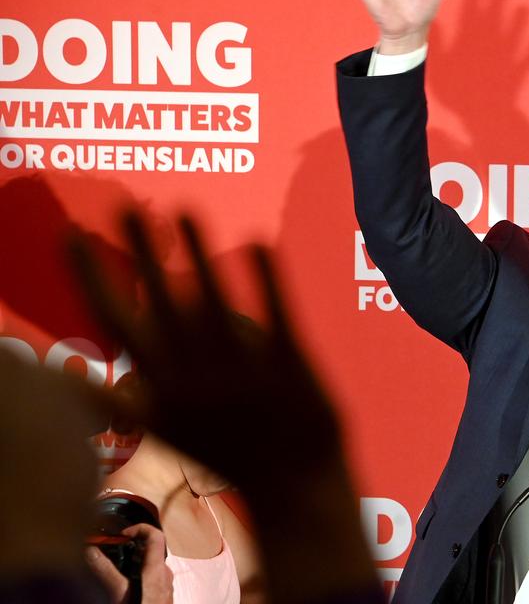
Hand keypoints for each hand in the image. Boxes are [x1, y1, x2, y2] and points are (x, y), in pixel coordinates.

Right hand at [68, 212, 343, 498]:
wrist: (297, 488)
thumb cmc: (230, 452)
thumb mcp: (167, 429)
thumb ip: (125, 400)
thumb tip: (67, 381)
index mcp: (162, 388)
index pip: (117, 323)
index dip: (91, 277)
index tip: (71, 232)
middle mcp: (196, 376)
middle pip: (162, 305)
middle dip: (140, 255)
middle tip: (124, 205)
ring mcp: (244, 371)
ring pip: (215, 303)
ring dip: (199, 256)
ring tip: (185, 209)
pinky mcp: (291, 366)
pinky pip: (277, 317)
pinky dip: (268, 282)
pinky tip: (260, 243)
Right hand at [86, 524, 172, 603]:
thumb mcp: (118, 592)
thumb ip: (105, 570)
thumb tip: (91, 551)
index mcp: (157, 569)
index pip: (155, 535)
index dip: (139, 528)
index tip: (122, 534)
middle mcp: (165, 575)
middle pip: (151, 550)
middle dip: (131, 547)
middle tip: (113, 550)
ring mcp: (165, 585)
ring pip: (150, 565)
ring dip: (133, 562)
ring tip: (115, 568)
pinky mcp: (162, 595)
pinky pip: (151, 578)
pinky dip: (138, 575)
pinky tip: (124, 585)